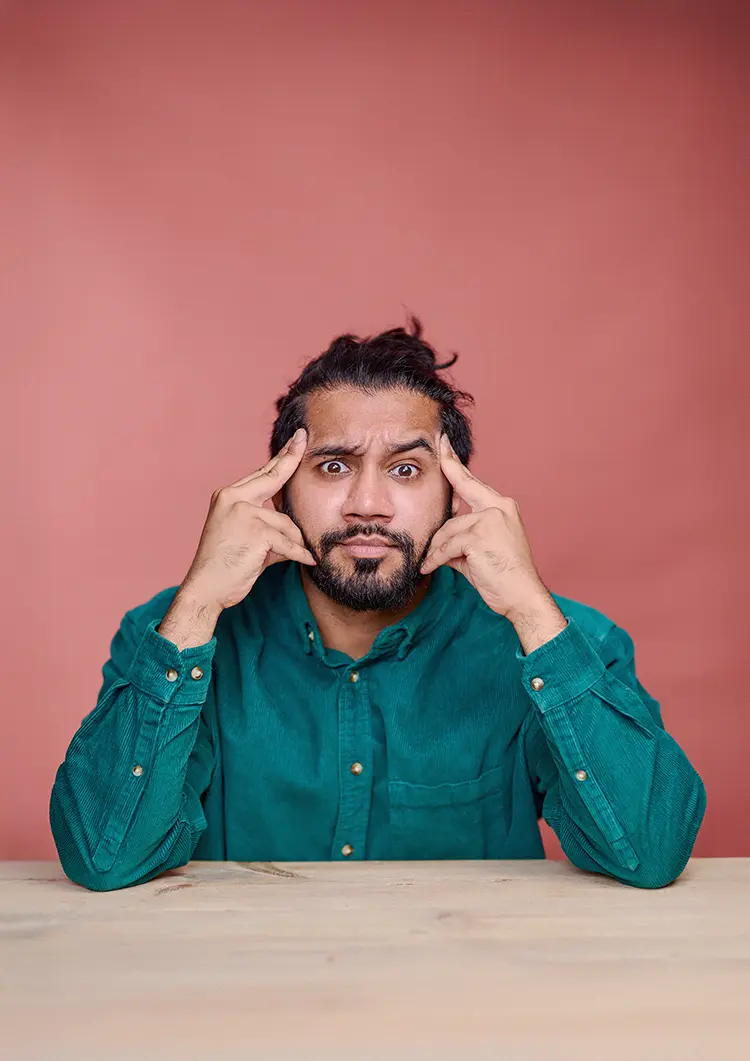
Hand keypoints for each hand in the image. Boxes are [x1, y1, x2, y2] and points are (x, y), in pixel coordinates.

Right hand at [179, 428, 315, 612]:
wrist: (206, 588)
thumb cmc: (226, 566)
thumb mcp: (246, 536)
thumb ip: (266, 522)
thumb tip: (294, 526)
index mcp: (228, 496)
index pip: (261, 473)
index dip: (282, 456)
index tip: (297, 439)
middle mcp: (233, 498)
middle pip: (273, 476)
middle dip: (292, 457)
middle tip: (304, 438)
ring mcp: (243, 513)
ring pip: (287, 524)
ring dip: (293, 544)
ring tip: (290, 557)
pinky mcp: (255, 531)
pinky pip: (289, 543)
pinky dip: (300, 554)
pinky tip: (310, 560)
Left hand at [420, 435, 552, 620]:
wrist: (522, 596)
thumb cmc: (503, 576)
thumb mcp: (480, 549)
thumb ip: (461, 536)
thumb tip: (437, 537)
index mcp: (502, 507)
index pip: (473, 482)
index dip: (455, 464)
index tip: (444, 446)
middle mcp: (498, 508)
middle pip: (458, 497)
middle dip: (445, 478)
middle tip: (435, 453)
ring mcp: (490, 520)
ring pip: (447, 529)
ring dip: (436, 550)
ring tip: (430, 563)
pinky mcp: (479, 537)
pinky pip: (446, 546)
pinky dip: (436, 559)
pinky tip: (429, 568)